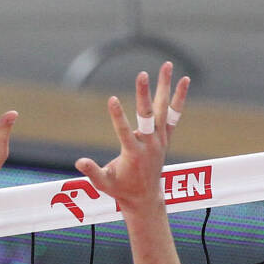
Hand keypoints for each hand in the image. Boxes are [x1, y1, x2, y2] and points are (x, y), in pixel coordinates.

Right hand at [73, 62, 188, 208]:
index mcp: (134, 155)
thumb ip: (92, 172)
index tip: (111, 99)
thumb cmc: (120, 190)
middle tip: (141, 74)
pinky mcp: (166, 138)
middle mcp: (151, 145)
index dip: (117, 116)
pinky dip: (179, 98)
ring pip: (165, 109)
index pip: (125, 132)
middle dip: (144, 94)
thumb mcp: (103, 184)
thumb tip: (79, 161)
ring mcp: (161, 140)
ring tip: (166, 65)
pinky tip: (184, 80)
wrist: (145, 198)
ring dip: (165, 87)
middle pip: (148, 115)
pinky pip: (174, 115)